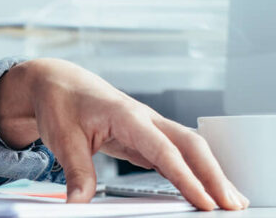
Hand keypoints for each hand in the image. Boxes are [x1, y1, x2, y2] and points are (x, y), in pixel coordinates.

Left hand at [0, 58, 249, 210]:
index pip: (163, 150)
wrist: (55, 81)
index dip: (186, 177)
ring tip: (230, 202)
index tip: (204, 201)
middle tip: (231, 205)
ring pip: (188, 148)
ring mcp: (147, 127)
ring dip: (210, 173)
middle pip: (189, 145)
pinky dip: (193, 172)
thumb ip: (76, 172)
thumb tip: (78, 204)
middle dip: (213, 174)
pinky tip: (204, 191)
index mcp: (125, 114)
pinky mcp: (144, 137)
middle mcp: (143, 118)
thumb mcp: (62, 138)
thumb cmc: (60, 103)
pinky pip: (176, 154)